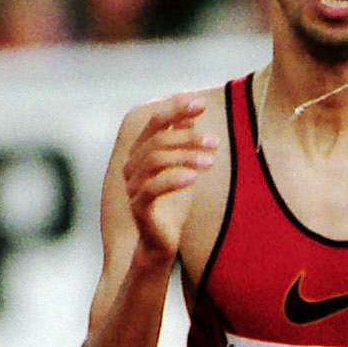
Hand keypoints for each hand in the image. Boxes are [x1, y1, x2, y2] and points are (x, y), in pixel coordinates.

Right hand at [123, 94, 216, 261]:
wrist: (161, 243)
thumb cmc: (171, 204)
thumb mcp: (182, 166)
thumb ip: (182, 139)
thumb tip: (188, 109)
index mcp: (140, 152)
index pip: (155, 122)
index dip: (176, 109)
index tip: (201, 103)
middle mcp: (132, 166)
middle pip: (158, 140)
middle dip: (188, 137)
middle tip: (215, 142)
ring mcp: (133, 186)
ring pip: (156, 161)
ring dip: (185, 157)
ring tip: (210, 162)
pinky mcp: (139, 207)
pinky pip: (154, 188)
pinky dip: (174, 179)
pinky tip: (194, 178)